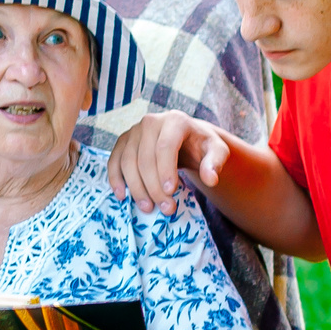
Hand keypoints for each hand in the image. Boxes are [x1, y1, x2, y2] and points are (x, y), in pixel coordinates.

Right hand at [105, 108, 230, 215]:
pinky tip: (122, 196)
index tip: (171, 193)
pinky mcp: (123, 141)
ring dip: (136, 188)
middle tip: (166, 208)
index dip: (166, 171)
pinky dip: (115, 179)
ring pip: (128, 162)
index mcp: (175, 120)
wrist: (185, 139)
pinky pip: (114, 161)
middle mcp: (150, 121)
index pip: (165, 146)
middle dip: (153, 187)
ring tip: (148, 208)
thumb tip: (210, 179)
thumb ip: (216, 162)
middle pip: (145, 158)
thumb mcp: (216, 151)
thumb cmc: (200, 146)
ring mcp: (134, 131)